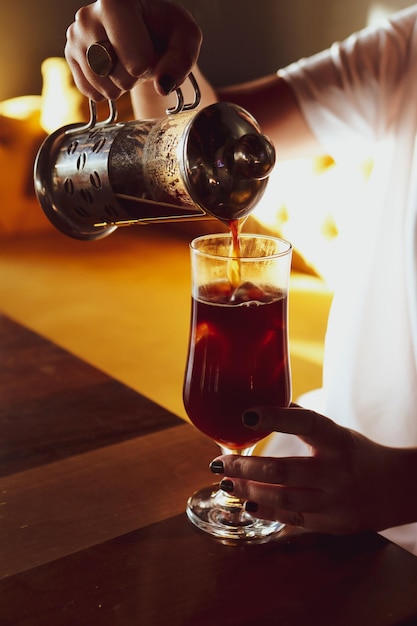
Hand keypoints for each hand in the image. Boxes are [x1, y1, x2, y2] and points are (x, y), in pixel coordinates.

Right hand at [65, 0, 201, 100]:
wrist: (143, 29)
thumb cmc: (164, 29)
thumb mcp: (185, 37)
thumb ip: (182, 60)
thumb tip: (163, 86)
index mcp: (116, 3)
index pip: (136, 62)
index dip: (150, 65)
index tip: (151, 49)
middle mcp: (88, 16)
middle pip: (119, 77)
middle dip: (135, 77)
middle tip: (139, 57)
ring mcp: (75, 37)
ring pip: (105, 88)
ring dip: (122, 86)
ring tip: (126, 64)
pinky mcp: (70, 56)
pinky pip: (92, 93)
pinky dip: (108, 90)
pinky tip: (114, 71)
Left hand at [210, 405, 416, 534]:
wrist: (395, 489)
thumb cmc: (358, 454)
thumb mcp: (338, 432)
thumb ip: (306, 422)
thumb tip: (268, 402)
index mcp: (338, 440)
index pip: (306, 423)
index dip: (275, 417)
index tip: (245, 414)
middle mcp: (337, 470)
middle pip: (283, 470)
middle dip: (245, 466)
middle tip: (219, 461)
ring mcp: (334, 501)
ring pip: (282, 498)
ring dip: (248, 490)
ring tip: (227, 480)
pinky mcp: (331, 524)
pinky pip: (291, 519)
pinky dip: (265, 511)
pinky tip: (247, 501)